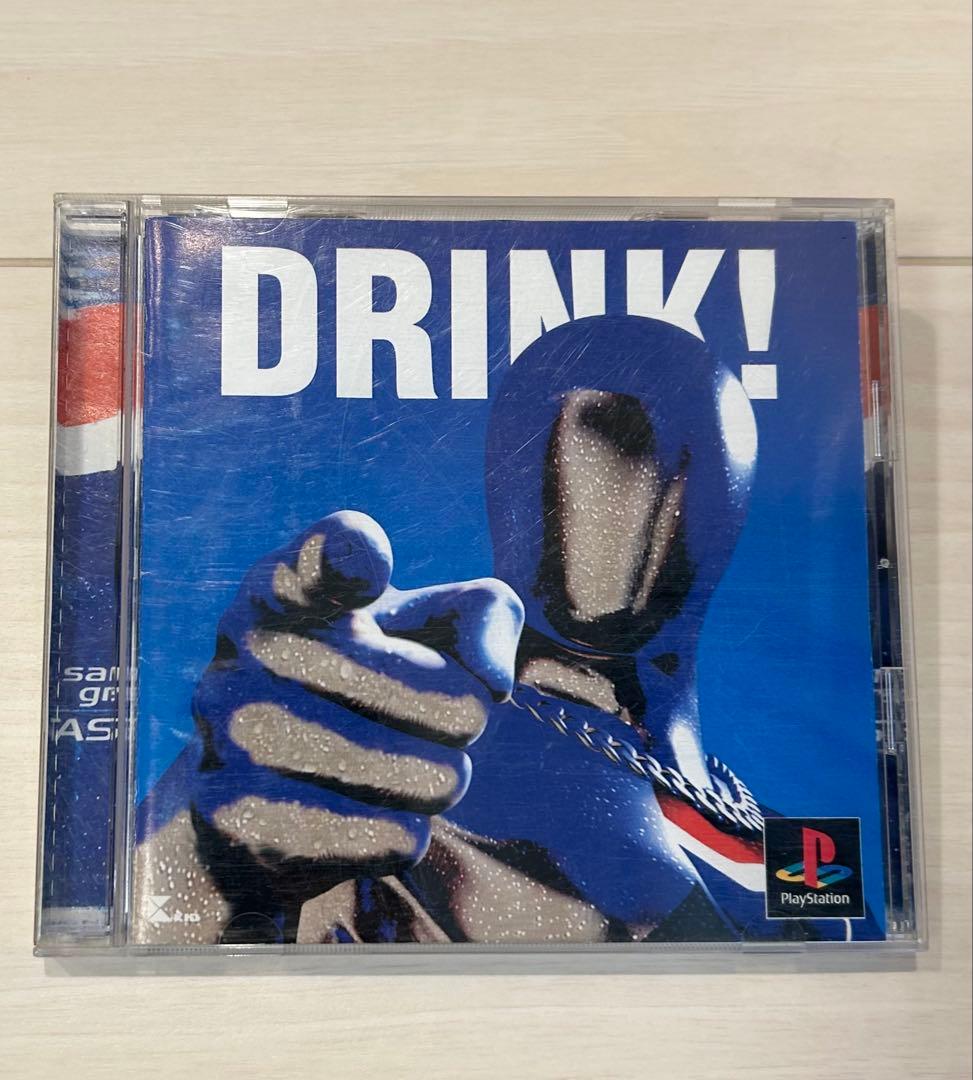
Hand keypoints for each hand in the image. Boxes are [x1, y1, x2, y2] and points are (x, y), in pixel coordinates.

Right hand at [136, 510, 522, 941]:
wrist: (262, 793)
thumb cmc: (368, 683)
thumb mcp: (425, 629)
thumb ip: (483, 614)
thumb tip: (492, 679)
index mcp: (287, 586)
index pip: (320, 558)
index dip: (350, 556)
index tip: (368, 561)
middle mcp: (247, 645)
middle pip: (434, 692)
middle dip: (464, 716)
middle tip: (446, 720)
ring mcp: (229, 730)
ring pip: (419, 775)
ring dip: (441, 780)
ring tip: (414, 770)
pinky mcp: (234, 815)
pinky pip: (383, 835)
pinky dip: (405, 833)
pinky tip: (380, 816)